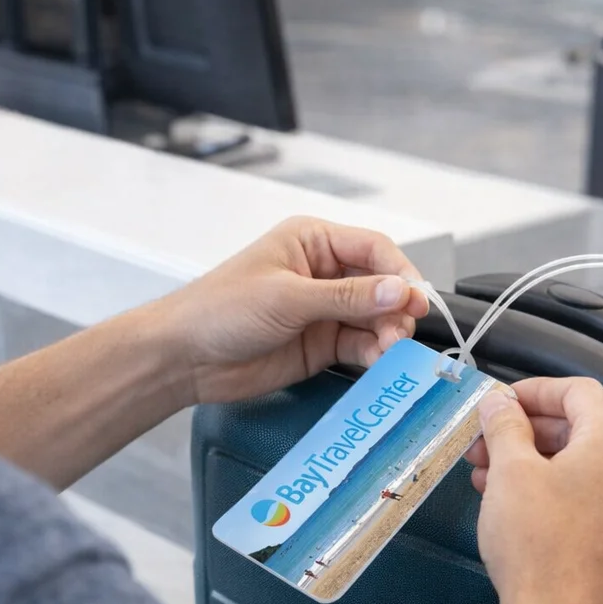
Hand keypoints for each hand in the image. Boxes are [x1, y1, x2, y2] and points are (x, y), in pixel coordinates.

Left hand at [170, 217, 429, 405]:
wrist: (185, 357)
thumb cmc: (220, 309)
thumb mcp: (288, 297)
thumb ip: (347, 297)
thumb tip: (398, 291)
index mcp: (313, 242)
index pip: (373, 248)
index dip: (400, 272)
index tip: (417, 298)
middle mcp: (324, 273)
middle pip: (380, 285)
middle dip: (396, 307)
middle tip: (402, 330)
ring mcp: (324, 310)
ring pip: (374, 318)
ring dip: (388, 333)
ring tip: (391, 350)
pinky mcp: (321, 344)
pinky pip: (360, 346)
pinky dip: (374, 354)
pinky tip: (379, 361)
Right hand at [465, 378, 602, 603]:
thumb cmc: (535, 539)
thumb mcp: (510, 470)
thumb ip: (505, 425)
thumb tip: (499, 401)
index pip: (578, 391)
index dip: (534, 389)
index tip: (496, 403)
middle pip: (577, 429)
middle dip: (523, 431)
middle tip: (479, 444)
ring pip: (576, 468)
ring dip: (529, 463)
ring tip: (484, 479)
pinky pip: (583, 500)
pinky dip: (547, 492)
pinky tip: (510, 509)